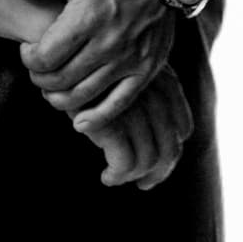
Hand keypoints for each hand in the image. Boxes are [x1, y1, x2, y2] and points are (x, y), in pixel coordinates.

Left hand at [14, 0, 174, 123]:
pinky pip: (118, 105)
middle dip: (40, 78)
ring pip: (83, 96)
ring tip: (53, 86)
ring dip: (59, 98)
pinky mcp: (146, 71)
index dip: (29, 59)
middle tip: (39, 68)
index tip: (28, 50)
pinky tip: (79, 122)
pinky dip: (96, 119)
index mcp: (88, 16)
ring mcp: (129, 60)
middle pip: (60, 79)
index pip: (45, 56)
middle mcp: (109, 42)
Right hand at [84, 67, 198, 189]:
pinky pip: (124, 164)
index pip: (182, 124)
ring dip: (134, 176)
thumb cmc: (90, 69)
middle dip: (159, 172)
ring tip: (116, 178)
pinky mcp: (111, 123)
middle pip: (170, 147)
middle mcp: (154, 95)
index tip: (159, 163)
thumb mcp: (124, 74)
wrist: (60, 57)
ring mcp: (134, 109)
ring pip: (148, 160)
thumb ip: (146, 96)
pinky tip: (106, 177)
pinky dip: (117, 176)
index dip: (173, 148)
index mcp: (162, 81)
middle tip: (145, 184)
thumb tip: (166, 142)